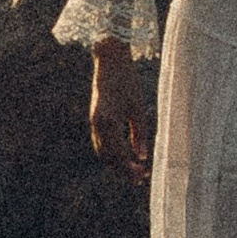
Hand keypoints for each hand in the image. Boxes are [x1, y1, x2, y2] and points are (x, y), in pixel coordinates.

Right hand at [89, 43, 152, 180]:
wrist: (110, 61)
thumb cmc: (128, 82)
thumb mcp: (138, 109)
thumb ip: (140, 135)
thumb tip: (142, 157)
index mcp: (109, 122)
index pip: (119, 155)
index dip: (130, 169)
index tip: (143, 175)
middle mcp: (98, 124)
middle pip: (108, 157)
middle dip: (123, 169)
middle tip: (140, 176)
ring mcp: (93, 121)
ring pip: (102, 151)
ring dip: (116, 163)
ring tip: (133, 168)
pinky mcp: (94, 118)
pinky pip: (100, 142)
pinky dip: (110, 151)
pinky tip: (124, 154)